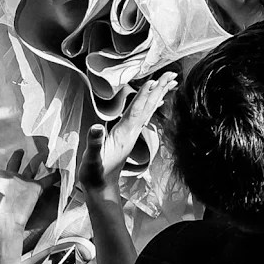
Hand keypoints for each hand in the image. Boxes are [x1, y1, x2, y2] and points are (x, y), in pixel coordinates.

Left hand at [0, 144, 49, 239]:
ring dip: (37, 160)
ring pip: (32, 168)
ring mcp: (23, 183)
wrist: (3, 223)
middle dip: (17, 156)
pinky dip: (54, 175)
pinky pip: (47, 180)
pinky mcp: (35, 189)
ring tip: (44, 152)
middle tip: (20, 150)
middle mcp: (9, 179)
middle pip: (14, 164)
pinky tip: (61, 169)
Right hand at [77, 72, 176, 199]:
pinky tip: (156, 102)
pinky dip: (150, 106)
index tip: (154, 81)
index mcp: (124, 134)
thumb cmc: (95, 174)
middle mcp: (132, 132)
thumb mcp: (91, 159)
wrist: (101, 188)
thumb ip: (94, 143)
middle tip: (172, 75)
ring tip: (170, 82)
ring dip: (158, 95)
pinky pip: (143, 116)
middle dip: (159, 90)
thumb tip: (97, 127)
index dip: (143, 96)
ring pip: (148, 110)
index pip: (136, 110)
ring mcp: (132, 134)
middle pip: (148, 107)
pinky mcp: (129, 136)